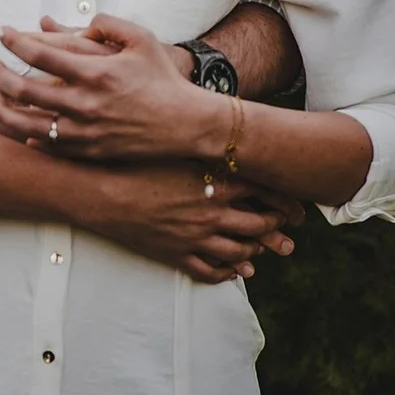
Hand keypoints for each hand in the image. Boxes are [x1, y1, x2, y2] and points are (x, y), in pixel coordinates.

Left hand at [0, 13, 220, 161]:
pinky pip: (47, 146)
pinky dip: (26, 135)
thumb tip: (81, 23)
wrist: (187, 124)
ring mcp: (85, 131)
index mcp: (96, 72)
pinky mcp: (89, 151)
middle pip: (23, 88)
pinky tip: (18, 125)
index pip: (40, 52)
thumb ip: (108, 24)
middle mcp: (85, 103)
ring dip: (2, 108)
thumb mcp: (142, 40)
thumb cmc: (164, 79)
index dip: (12, 40)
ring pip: (27, 123)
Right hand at [81, 159, 303, 282]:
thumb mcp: (174, 144)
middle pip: (259, 225)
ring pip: (239, 252)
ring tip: (261, 251)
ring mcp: (195, 237)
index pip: (266, 193)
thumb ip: (204, 138)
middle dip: (277, 228)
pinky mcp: (176, 255)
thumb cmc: (133, 160)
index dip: (286, 201)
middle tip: (287, 231)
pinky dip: (226, 274)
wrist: (98, 190)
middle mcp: (211, 213)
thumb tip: (224, 120)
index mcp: (215, 183)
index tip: (296, 206)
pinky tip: (233, 272)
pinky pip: (210, 272)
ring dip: (254, 252)